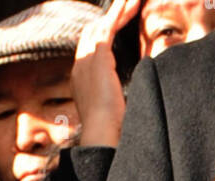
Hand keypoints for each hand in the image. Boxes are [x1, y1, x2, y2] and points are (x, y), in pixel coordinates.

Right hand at [72, 0, 140, 147]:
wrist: (101, 133)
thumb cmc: (108, 132)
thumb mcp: (109, 113)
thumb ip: (113, 102)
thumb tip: (126, 107)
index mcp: (82, 79)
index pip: (89, 49)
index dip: (102, 36)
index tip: (115, 28)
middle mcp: (80, 64)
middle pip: (93, 31)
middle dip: (109, 18)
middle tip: (126, 6)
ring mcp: (86, 58)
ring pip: (102, 25)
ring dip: (118, 11)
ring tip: (133, 0)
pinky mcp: (98, 55)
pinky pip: (109, 26)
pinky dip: (120, 13)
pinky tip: (131, 2)